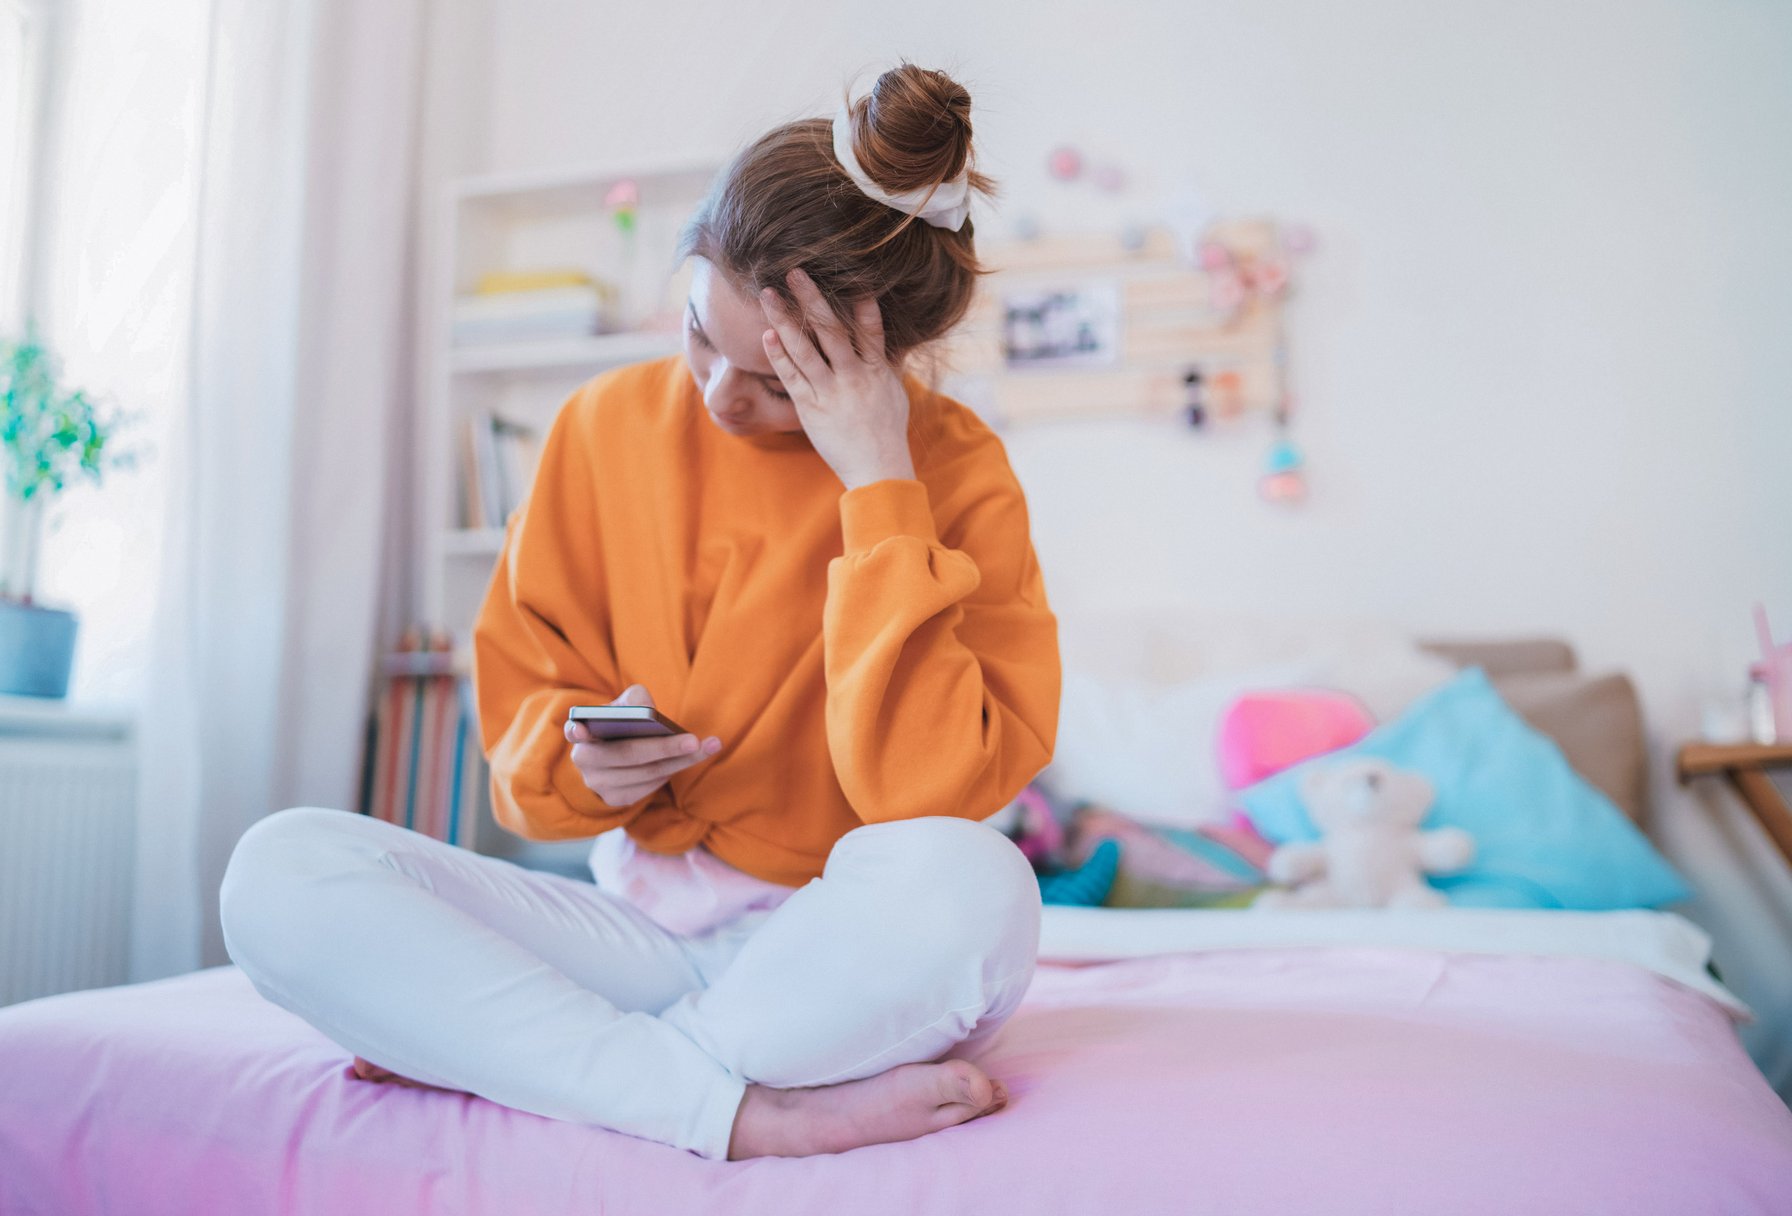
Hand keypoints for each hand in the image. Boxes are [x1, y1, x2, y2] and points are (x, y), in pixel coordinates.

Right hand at [563, 684, 721, 807]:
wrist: (614, 756)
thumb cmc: (620, 725)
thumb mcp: (623, 706)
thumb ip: (634, 700)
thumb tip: (647, 709)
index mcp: (581, 732)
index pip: (574, 730)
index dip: (576, 730)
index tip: (579, 727)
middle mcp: (584, 761)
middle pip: (627, 755)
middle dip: (664, 748)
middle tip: (694, 741)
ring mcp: (599, 784)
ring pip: (646, 773)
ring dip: (680, 761)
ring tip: (708, 747)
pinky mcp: (616, 800)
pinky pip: (650, 787)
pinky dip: (672, 771)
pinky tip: (689, 759)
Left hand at [759, 268, 915, 490]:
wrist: (876, 468)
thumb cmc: (887, 431)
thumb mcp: (896, 393)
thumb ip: (890, 363)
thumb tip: (895, 341)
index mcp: (877, 370)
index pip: (870, 331)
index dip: (862, 305)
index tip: (852, 279)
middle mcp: (854, 376)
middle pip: (832, 330)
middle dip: (811, 299)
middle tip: (794, 272)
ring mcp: (831, 391)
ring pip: (805, 349)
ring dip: (785, 319)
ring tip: (768, 295)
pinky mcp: (811, 408)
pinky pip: (792, 377)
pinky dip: (779, 355)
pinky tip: (767, 335)